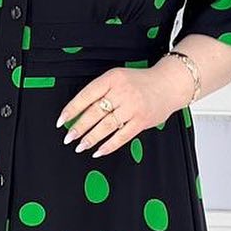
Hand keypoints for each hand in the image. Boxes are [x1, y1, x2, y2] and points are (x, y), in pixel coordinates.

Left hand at [55, 60, 193, 157]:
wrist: (169, 84)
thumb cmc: (140, 83)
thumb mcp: (118, 78)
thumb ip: (101, 92)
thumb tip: (79, 113)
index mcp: (112, 79)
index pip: (86, 95)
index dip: (72, 109)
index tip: (61, 121)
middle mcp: (122, 92)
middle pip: (95, 112)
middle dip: (79, 127)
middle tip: (68, 137)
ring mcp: (132, 107)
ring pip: (106, 126)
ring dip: (91, 138)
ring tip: (80, 146)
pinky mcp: (141, 121)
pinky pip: (122, 136)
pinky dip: (109, 146)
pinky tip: (99, 151)